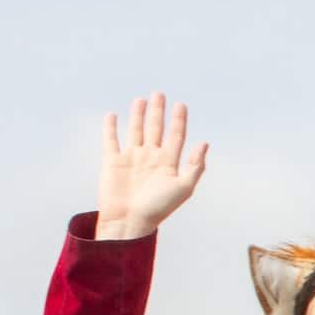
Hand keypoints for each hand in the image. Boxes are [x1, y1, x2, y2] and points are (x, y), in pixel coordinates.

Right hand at [96, 92, 207, 240]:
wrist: (130, 220)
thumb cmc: (158, 208)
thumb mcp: (183, 187)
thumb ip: (195, 166)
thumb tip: (204, 143)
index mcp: (168, 163)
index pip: (176, 136)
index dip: (179, 121)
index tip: (181, 105)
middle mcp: (150, 158)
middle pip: (156, 129)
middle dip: (158, 112)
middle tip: (159, 93)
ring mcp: (131, 158)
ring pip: (135, 131)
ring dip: (138, 115)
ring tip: (141, 100)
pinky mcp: (113, 162)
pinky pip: (111, 140)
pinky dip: (110, 128)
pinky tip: (112, 115)